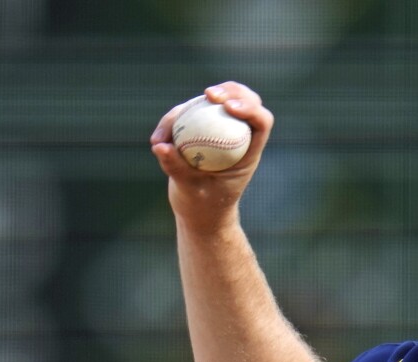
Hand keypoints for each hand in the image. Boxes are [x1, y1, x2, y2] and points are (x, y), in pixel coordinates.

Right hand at [151, 81, 273, 232]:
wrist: (198, 214)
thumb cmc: (203, 207)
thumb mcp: (190, 190)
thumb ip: (177, 168)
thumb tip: (160, 146)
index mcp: (248, 152)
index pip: (261, 122)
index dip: (249, 108)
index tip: (228, 106)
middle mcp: (237, 137)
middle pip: (244, 101)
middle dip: (230, 90)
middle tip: (208, 94)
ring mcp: (220, 131)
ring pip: (214, 103)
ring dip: (189, 106)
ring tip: (163, 135)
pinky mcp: (200, 129)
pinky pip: (189, 114)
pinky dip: (172, 122)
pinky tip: (157, 140)